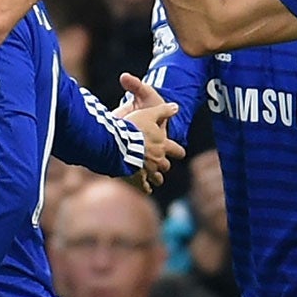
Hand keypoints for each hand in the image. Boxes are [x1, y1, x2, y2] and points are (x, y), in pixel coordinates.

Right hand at [115, 74, 185, 188]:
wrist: (118, 143)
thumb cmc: (134, 127)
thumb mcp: (149, 114)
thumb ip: (163, 111)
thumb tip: (176, 107)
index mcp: (162, 145)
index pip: (178, 151)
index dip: (178, 152)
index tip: (179, 153)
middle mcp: (158, 160)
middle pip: (166, 166)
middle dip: (163, 165)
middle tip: (160, 163)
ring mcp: (148, 170)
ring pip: (158, 178)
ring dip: (156, 177)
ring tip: (155, 178)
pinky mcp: (138, 178)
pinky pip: (144, 187)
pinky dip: (146, 188)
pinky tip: (146, 189)